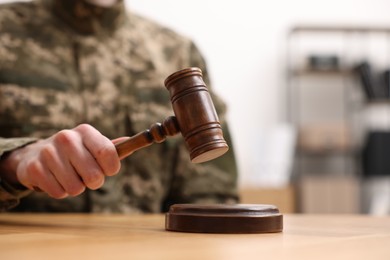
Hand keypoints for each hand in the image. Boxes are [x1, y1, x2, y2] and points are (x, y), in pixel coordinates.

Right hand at [0, 124, 120, 198]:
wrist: (36, 155)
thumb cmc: (75, 153)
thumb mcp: (93, 146)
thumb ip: (112, 149)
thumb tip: (130, 143)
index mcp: (85, 131)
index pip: (108, 153)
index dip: (112, 168)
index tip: (109, 171)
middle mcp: (67, 138)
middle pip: (94, 176)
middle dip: (94, 182)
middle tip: (87, 177)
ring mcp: (49, 152)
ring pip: (76, 188)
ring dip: (76, 188)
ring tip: (69, 176)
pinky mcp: (34, 168)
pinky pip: (59, 193)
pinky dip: (60, 191)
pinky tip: (55, 179)